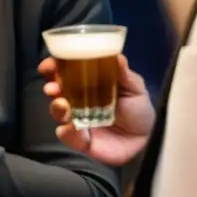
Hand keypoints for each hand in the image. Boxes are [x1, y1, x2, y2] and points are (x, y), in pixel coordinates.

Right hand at [38, 54, 154, 166]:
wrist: (148, 139)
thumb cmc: (138, 110)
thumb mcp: (134, 88)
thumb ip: (124, 74)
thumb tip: (117, 56)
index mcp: (88, 84)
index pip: (65, 72)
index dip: (54, 67)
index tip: (49, 65)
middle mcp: (78, 100)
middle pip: (55, 91)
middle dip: (51, 87)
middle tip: (53, 88)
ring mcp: (77, 120)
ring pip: (57, 112)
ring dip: (56, 108)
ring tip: (63, 106)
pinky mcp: (80, 140)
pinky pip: (66, 136)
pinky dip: (67, 132)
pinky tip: (74, 129)